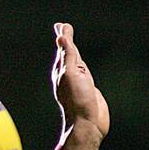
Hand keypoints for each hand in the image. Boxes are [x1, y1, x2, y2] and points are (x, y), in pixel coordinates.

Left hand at [52, 22, 108, 149]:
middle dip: (65, 40)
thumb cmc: (78, 100)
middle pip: (67, 52)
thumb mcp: (72, 74)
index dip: (63, 36)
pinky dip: (81, 64)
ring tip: (70, 43)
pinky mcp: (87, 89)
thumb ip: (68, 56)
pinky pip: (83, 72)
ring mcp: (78, 82)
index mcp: (63, 71)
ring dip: (72, 51)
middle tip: (63, 27)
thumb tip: (60, 37)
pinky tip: (81, 67)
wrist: (88, 123)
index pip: (63, 48)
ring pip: (75, 61)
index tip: (60, 25)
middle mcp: (69, 75)